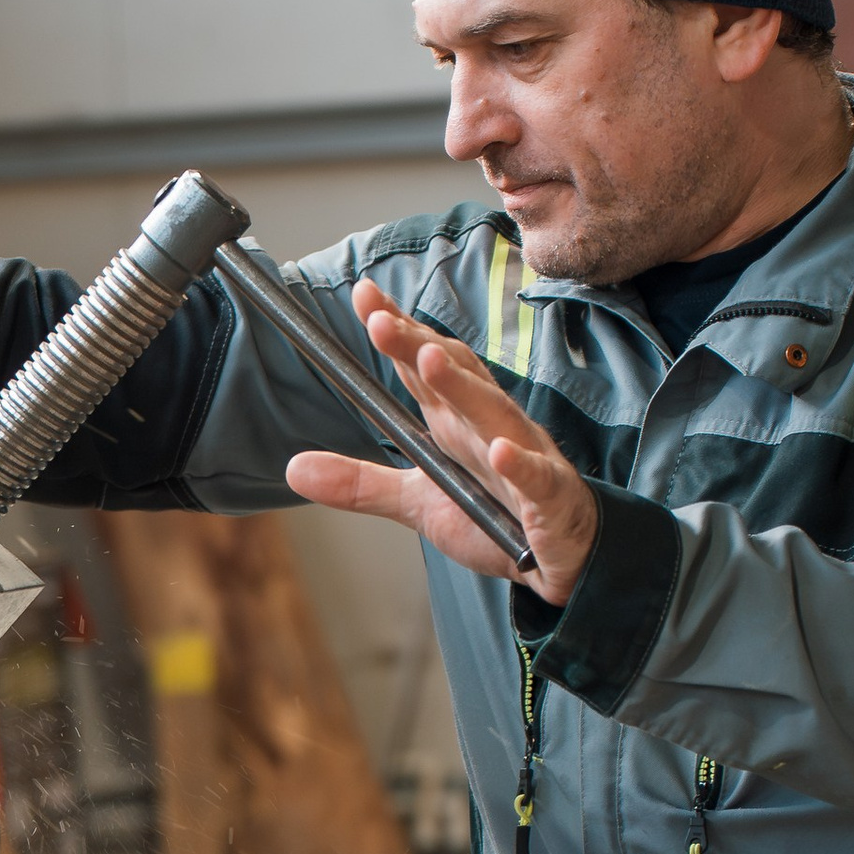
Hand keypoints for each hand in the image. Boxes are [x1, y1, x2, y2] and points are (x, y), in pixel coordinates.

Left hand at [286, 279, 600, 602]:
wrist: (561, 559)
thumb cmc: (496, 515)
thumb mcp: (418, 502)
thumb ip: (360, 484)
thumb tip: (292, 467)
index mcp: (454, 422)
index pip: (421, 366)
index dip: (396, 329)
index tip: (363, 294)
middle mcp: (488, 427)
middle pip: (454, 377)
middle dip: (419, 346)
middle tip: (379, 321)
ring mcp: (523, 458)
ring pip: (494, 416)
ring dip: (464, 389)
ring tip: (429, 362)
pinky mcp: (550, 499)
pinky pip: (535, 479)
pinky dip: (519, 465)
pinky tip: (498, 451)